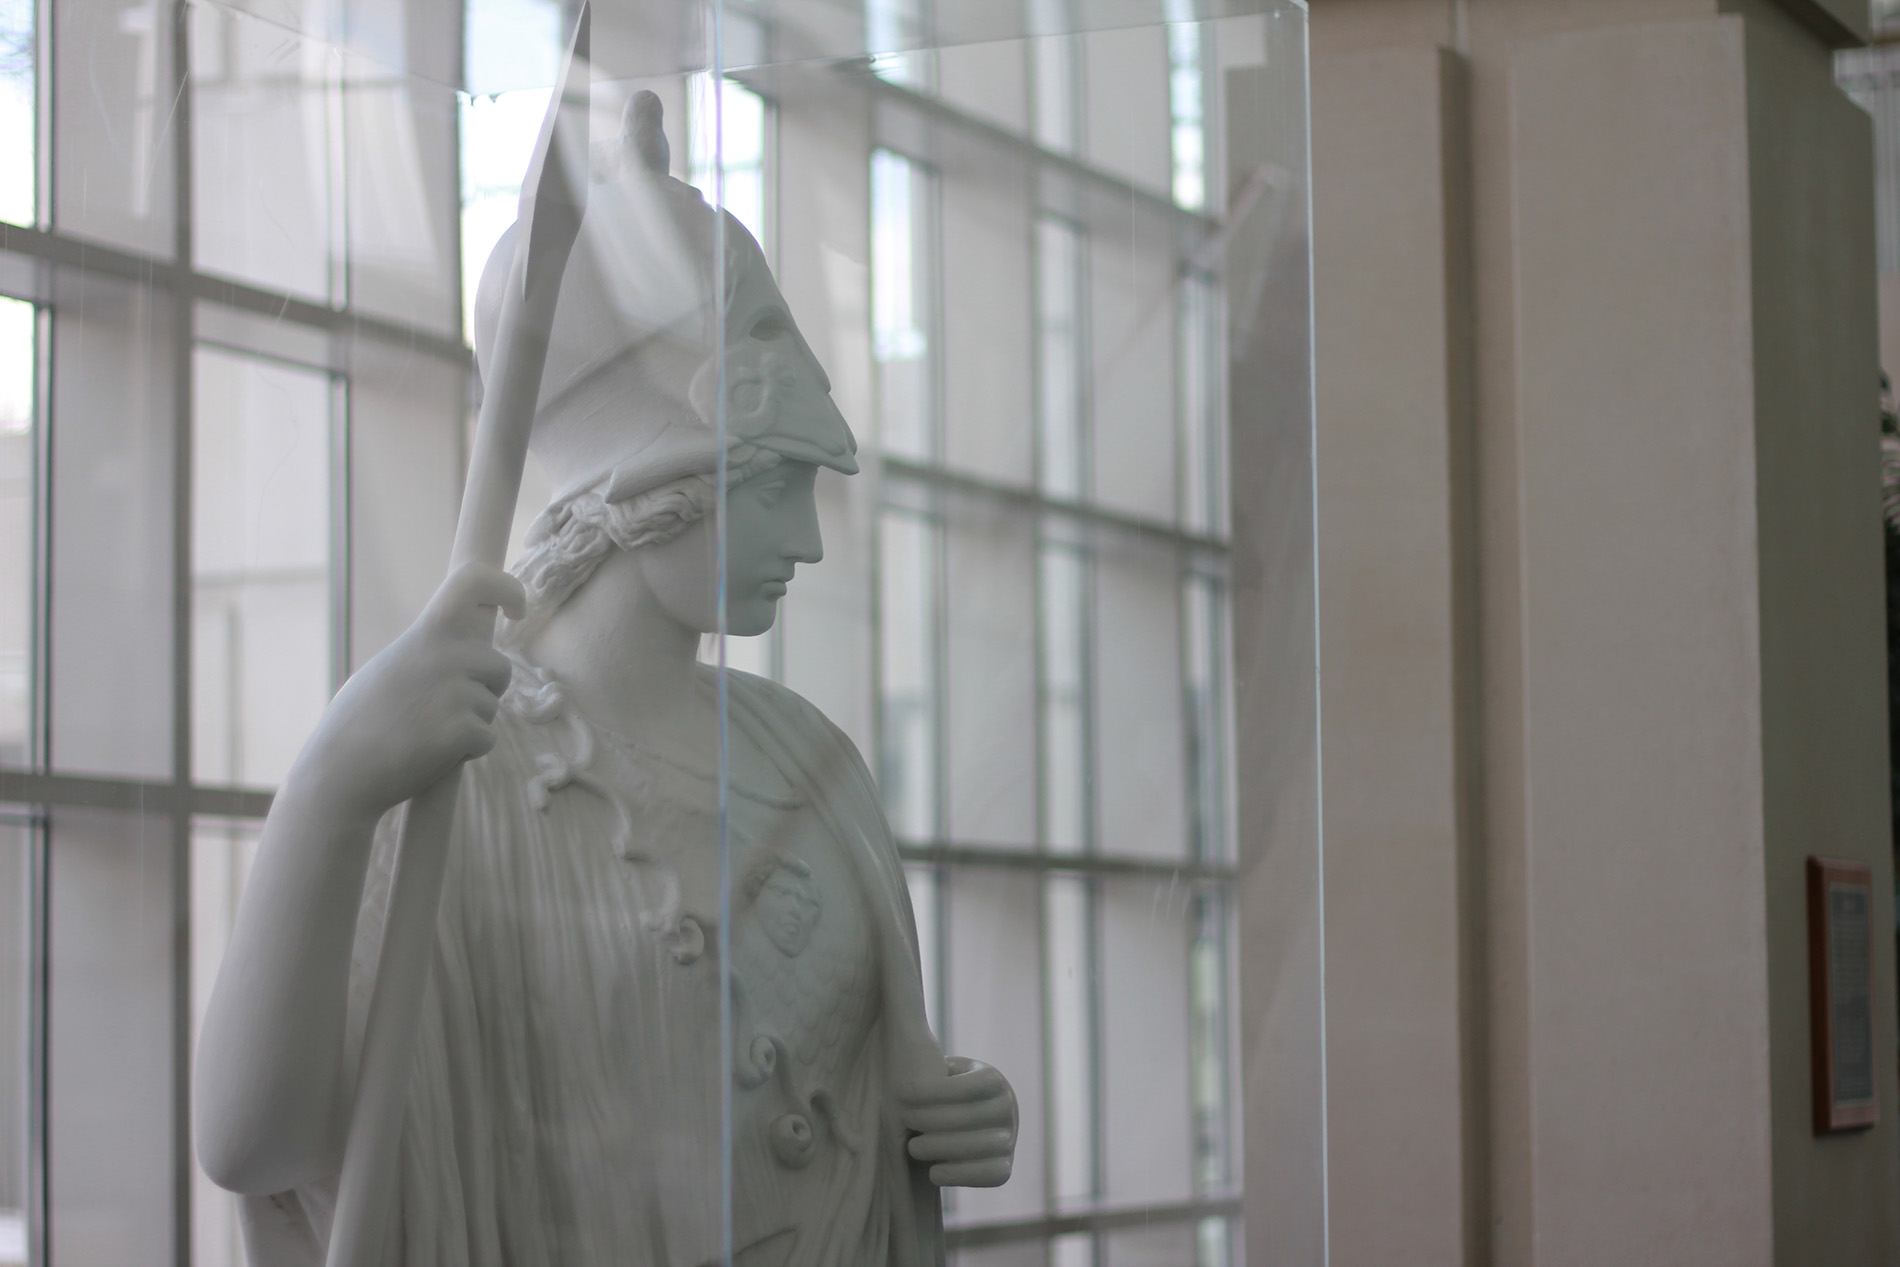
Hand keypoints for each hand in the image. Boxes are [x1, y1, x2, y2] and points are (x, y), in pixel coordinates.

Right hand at [294, 563, 525, 825]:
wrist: (341, 771)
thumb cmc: (359, 721)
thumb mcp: (391, 666)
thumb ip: (427, 650)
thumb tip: (461, 641)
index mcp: (425, 634)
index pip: (473, 583)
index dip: (507, 588)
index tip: (516, 610)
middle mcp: (444, 656)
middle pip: (500, 666)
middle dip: (486, 690)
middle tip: (449, 709)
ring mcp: (454, 693)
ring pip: (492, 706)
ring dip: (471, 722)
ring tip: (427, 731)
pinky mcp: (461, 731)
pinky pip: (487, 738)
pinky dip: (468, 750)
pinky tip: (432, 754)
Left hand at [900, 1056, 1016, 1187]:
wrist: (971, 1122)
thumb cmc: (945, 1092)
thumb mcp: (943, 1070)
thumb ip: (928, 1064)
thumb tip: (907, 1059)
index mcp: (993, 1080)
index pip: (965, 1085)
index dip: (931, 1091)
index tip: (902, 1093)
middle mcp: (1007, 1108)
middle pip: (968, 1117)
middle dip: (929, 1120)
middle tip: (905, 1120)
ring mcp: (1009, 1140)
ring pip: (976, 1147)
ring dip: (938, 1148)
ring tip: (914, 1146)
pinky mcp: (1005, 1168)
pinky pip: (988, 1176)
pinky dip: (957, 1175)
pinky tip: (933, 1169)